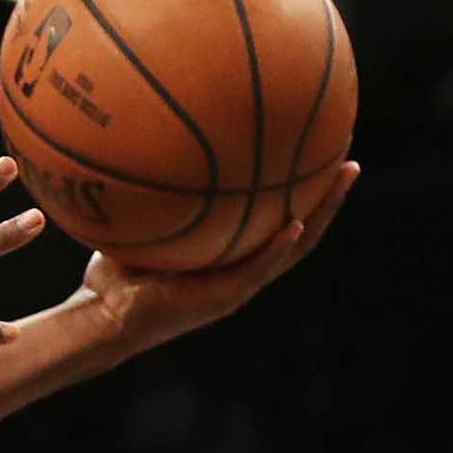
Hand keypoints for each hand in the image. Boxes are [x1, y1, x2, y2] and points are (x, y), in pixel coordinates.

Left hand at [67, 162, 358, 358]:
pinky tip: (295, 226)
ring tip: (342, 178)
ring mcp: (238, 284)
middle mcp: (244, 268)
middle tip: (350, 156)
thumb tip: (146, 134)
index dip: (303, 190)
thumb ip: (155, 193)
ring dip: (322, 214)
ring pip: (296, 246)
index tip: (320, 149)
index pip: (278, 217)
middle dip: (329, 194)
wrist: (103, 318)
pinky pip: (258, 269)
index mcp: (233, 254)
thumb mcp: (142, 223)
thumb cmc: (116, 271)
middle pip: (302, 226)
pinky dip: (278, 249)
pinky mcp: (223, 298)